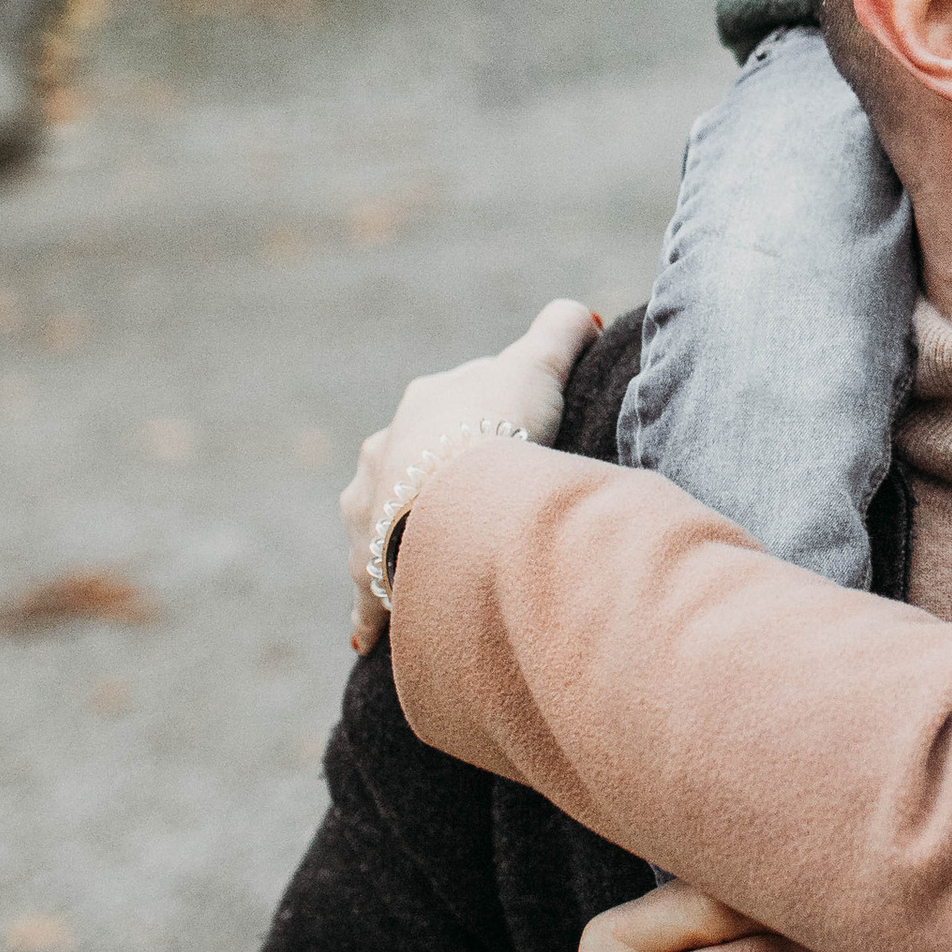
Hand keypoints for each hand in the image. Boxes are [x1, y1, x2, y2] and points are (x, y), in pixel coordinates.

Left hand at [343, 295, 600, 649]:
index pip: (449, 409)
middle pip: (407, 465)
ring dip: (395, 540)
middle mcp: (383, 456)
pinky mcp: (370, 570)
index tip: (508, 438)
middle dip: (429, 480)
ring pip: (377, 527)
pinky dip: (371, 613)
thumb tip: (582, 312)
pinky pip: (368, 595)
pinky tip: (368, 639)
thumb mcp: (537, 364)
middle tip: (469, 503)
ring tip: (424, 561)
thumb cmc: (500, 425)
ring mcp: (369, 515)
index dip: (482, 422)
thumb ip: (560, 332)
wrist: (460, 493)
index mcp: (422, 407)